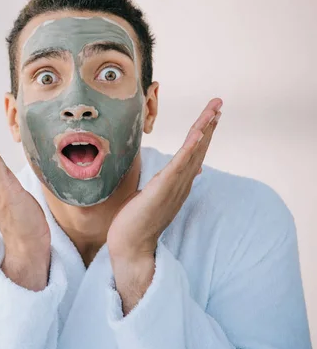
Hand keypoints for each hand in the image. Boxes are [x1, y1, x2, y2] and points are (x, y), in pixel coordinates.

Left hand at [107, 98, 221, 312]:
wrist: (130, 246)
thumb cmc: (136, 222)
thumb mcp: (152, 196)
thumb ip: (164, 184)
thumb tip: (171, 174)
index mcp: (178, 183)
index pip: (194, 153)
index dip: (203, 133)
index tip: (211, 115)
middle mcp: (181, 184)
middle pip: (199, 148)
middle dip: (209, 125)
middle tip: (219, 103)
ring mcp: (174, 186)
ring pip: (193, 153)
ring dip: (205, 129)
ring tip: (215, 110)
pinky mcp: (163, 189)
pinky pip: (180, 165)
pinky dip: (191, 148)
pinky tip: (199, 133)